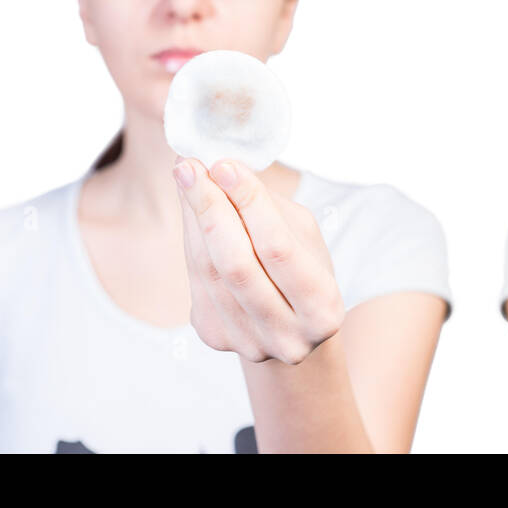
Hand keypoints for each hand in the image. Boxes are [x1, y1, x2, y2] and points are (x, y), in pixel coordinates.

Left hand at [173, 157, 344, 364]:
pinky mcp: (215, 336)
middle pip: (236, 264)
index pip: (278, 248)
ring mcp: (246, 342)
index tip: (225, 165)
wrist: (291, 328)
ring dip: (193, 218)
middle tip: (190, 167)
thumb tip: (222, 170)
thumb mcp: (305, 239)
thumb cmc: (303, 272)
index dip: (249, 204)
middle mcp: (286, 336)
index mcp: (322, 310)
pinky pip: (196, 280)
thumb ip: (269, 209)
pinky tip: (192, 211)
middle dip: (210, 207)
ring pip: (208, 271)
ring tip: (186, 177)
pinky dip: (191, 238)